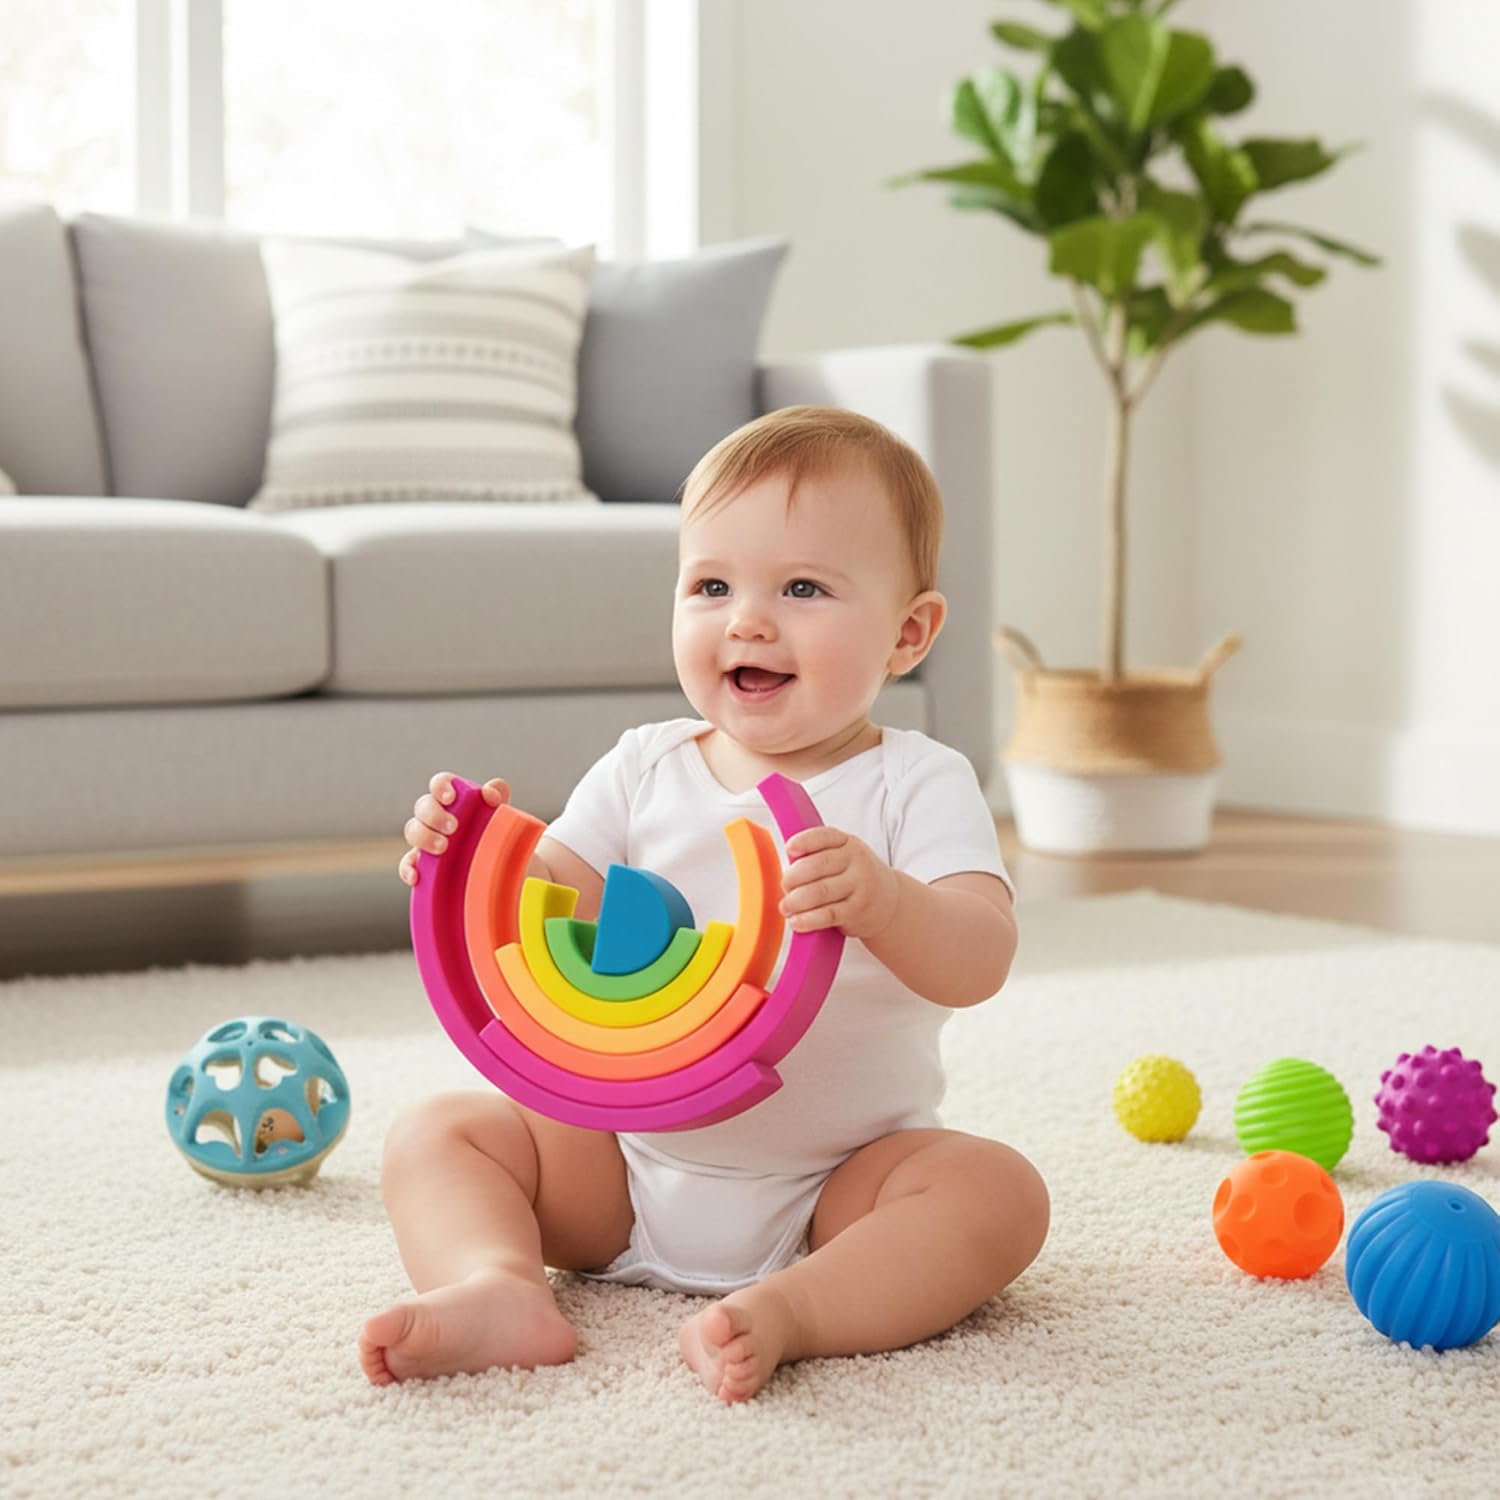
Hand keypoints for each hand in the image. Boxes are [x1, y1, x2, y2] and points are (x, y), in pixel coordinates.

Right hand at [398, 772, 509, 886]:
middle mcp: (435, 816)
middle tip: (453, 827)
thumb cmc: (495, 829)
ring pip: (413, 831)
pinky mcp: (423, 863)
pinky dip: (407, 869)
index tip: (450, 798)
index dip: (440, 787)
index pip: (440, 784)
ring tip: (443, 848)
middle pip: (423, 806)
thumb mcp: (500, 810)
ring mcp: (427, 839)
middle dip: (434, 815)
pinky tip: (416, 876)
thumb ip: (497, 794)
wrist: (498, 862)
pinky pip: (407, 864)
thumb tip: (489, 794)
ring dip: (424, 837)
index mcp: (453, 798)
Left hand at [777, 826, 899, 940]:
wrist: (888, 901)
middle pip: (818, 865)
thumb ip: (818, 855)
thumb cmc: (855, 876)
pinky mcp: (857, 910)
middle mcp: (856, 861)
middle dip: (794, 877)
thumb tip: (786, 867)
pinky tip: (797, 922)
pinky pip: (828, 914)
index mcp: (848, 842)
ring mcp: (859, 886)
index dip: (804, 842)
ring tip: (785, 907)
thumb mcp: (844, 856)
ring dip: (796, 901)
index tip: (789, 849)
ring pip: (820, 891)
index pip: (824, 837)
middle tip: (784, 886)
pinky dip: (809, 919)